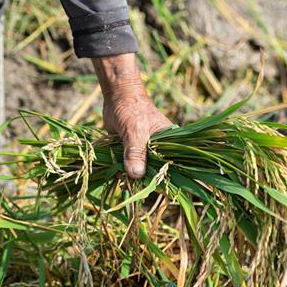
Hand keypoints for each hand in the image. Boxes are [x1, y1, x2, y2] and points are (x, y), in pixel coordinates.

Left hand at [92, 54, 171, 178]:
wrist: (117, 96)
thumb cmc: (132, 109)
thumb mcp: (135, 131)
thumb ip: (136, 152)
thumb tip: (136, 175)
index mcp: (169, 143)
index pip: (172, 166)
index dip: (165, 179)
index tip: (155, 190)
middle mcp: (159, 149)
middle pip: (154, 171)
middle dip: (144, 181)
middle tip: (132, 187)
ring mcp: (145, 151)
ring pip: (140, 170)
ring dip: (130, 177)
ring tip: (121, 183)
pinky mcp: (131, 152)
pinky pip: (128, 165)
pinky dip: (121, 170)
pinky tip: (114, 176)